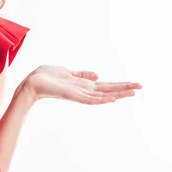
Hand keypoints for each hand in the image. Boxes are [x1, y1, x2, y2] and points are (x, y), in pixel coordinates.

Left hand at [20, 65, 141, 104]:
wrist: (31, 82)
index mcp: (83, 85)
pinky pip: (89, 100)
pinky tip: (111, 99)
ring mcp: (79, 94)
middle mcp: (83, 90)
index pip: (105, 85)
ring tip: (132, 93)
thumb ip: (82, 74)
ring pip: (102, 95)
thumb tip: (98, 75)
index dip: (119, 84)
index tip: (134, 85)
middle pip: (108, 90)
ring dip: (117, 94)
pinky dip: (100, 100)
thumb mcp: (67, 71)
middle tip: (141, 87)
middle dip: (124, 88)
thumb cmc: (46, 77)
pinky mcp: (72, 96)